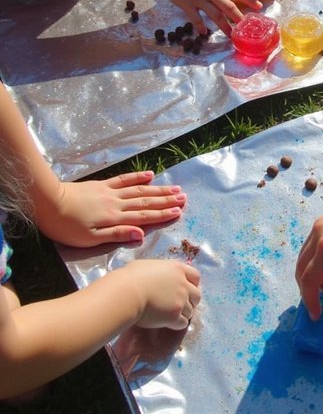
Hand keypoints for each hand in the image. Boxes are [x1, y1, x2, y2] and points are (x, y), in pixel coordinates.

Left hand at [38, 171, 186, 246]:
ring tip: (174, 188)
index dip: (163, 214)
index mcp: (115, 217)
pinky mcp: (101, 185)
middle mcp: (117, 203)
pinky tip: (150, 175)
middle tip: (184, 198)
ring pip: (139, 190)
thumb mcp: (90, 239)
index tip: (179, 211)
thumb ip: (116, 235)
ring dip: (158, 189)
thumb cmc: (66, 227)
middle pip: (146, 201)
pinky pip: (124, 179)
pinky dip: (138, 177)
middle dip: (166, 200)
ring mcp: (110, 192)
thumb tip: (140, 234)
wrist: (48, 202)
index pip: (144, 216)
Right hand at [129, 259, 200, 330]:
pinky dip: (176, 324)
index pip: (195, 276)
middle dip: (191, 301)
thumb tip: (154, 275)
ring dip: (182, 314)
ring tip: (169, 315)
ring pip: (191, 311)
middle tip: (179, 305)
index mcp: (177, 269)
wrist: (126, 293)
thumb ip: (158, 271)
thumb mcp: (146, 266)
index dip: (192, 284)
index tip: (186, 289)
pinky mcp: (175, 316)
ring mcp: (181, 301)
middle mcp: (183, 284)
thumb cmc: (130, 277)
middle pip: (197, 295)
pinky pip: (183, 323)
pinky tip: (167, 323)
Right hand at [158, 0, 260, 34]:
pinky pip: (196, 19)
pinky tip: (204, 33)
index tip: (259, 6)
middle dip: (239, 17)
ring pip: (215, 15)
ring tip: (231, 35)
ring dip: (224, 26)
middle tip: (246, 26)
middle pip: (228, 6)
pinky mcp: (187, 5)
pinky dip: (200, 26)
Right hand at [295, 194, 322, 320]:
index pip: (309, 280)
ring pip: (304, 257)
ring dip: (313, 274)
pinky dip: (316, 261)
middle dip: (308, 288)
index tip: (316, 315)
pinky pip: (311, 246)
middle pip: (301, 269)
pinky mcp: (322, 221)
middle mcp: (318, 235)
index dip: (310, 300)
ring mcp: (318, 225)